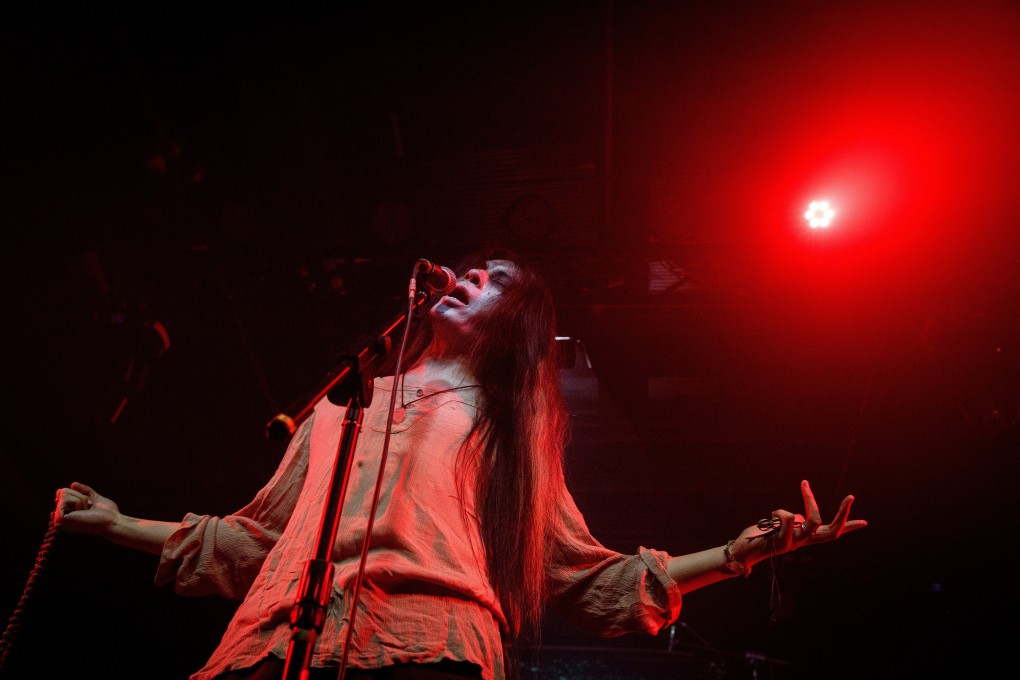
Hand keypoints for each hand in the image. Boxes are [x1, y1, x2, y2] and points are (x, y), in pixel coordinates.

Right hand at [53, 482, 119, 536]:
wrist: (111, 521)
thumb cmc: (106, 512)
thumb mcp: (94, 498)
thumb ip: (84, 491)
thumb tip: (73, 484)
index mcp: (66, 515)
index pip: (62, 493)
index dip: (78, 494)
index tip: (88, 505)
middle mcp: (60, 518)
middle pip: (62, 491)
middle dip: (79, 495)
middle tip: (88, 508)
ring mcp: (58, 519)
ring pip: (63, 493)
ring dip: (80, 499)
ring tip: (86, 510)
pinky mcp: (60, 518)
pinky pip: (65, 498)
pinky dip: (78, 501)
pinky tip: (83, 512)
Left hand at [736, 480, 866, 565]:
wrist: (742, 553)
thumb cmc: (759, 538)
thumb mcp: (779, 527)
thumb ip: (791, 524)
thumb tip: (797, 519)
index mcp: (804, 538)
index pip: (832, 533)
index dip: (848, 527)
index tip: (865, 522)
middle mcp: (802, 541)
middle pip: (831, 531)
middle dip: (843, 513)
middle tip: (851, 496)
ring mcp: (794, 542)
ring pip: (813, 522)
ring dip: (810, 500)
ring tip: (801, 487)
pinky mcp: (781, 541)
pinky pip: (788, 519)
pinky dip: (782, 510)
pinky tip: (772, 513)